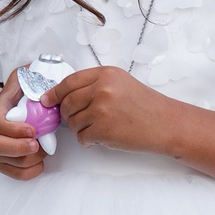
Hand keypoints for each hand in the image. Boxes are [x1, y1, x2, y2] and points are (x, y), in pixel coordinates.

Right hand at [0, 71, 45, 181]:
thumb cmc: (11, 101)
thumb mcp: (16, 84)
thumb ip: (26, 76)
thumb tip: (40, 67)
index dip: (14, 129)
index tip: (33, 130)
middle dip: (18, 148)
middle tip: (37, 145)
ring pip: (7, 162)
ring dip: (29, 159)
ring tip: (43, 150)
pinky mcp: (2, 164)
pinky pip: (14, 175)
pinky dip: (30, 172)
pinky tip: (39, 161)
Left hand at [46, 65, 174, 154]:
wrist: (167, 124)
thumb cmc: (146, 106)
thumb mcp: (121, 84)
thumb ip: (95, 85)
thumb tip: (64, 96)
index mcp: (105, 74)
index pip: (69, 82)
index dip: (55, 93)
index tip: (47, 100)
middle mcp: (102, 89)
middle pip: (67, 103)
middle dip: (66, 114)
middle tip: (74, 120)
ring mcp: (102, 109)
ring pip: (73, 122)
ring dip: (79, 129)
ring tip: (96, 129)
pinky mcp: (103, 129)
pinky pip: (82, 137)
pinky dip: (87, 141)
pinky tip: (99, 139)